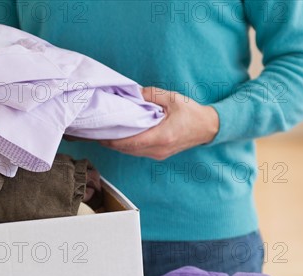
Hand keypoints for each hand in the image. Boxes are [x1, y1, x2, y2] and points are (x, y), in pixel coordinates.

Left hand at [99, 87, 219, 159]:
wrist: (208, 128)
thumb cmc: (192, 113)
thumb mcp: (172, 98)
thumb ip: (151, 95)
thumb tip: (133, 93)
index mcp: (161, 136)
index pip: (130, 142)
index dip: (112, 140)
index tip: (98, 134)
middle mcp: (158, 149)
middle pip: (127, 149)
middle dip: (109, 142)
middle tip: (94, 133)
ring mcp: (158, 154)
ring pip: (130, 152)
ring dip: (116, 145)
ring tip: (102, 135)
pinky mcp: (158, 155)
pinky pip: (137, 152)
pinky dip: (125, 146)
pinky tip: (117, 138)